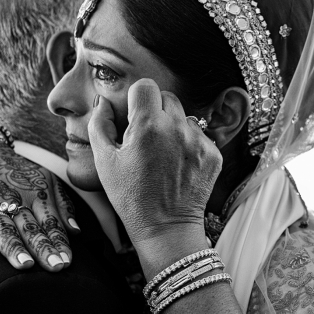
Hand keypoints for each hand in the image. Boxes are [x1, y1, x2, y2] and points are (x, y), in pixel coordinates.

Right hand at [0, 140, 78, 270]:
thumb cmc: (19, 173)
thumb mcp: (47, 180)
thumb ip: (63, 206)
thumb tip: (76, 232)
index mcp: (36, 196)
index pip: (50, 223)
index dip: (59, 242)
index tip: (67, 262)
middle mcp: (13, 202)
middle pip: (29, 228)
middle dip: (43, 248)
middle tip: (55, 267)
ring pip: (2, 229)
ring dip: (13, 247)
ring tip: (25, 264)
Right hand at [88, 79, 220, 273]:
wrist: (166, 227)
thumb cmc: (131, 196)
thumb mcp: (105, 161)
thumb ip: (100, 124)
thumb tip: (103, 101)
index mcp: (148, 125)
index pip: (146, 86)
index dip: (137, 98)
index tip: (133, 115)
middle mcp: (177, 128)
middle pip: (168, 98)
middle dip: (156, 111)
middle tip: (147, 136)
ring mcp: (199, 141)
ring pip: (185, 117)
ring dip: (174, 128)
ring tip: (163, 155)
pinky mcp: (213, 155)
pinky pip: (200, 136)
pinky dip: (189, 145)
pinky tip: (178, 165)